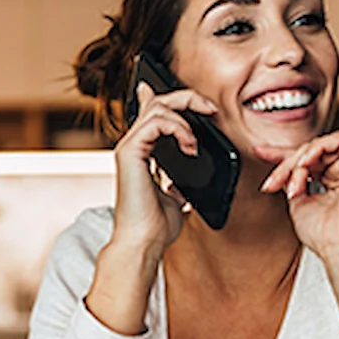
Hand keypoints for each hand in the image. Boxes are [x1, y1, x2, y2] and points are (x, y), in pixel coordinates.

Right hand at [111, 81, 216, 256]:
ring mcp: (129, 147)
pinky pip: (156, 122)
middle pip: (157, 102)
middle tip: (209, 109)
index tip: (198, 103)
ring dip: (185, 116)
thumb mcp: (175, 200)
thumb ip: (176, 185)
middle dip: (187, 99)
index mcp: (141, 154)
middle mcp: (132, 146)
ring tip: (196, 141)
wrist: (143, 243)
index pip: (149, 113)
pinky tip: (189, 146)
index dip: (165, 96)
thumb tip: (184, 184)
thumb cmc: (155, 227)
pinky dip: (178, 129)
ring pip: (157, 107)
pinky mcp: (130, 152)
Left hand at [256, 132, 338, 262]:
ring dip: (299, 161)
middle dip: (286, 164)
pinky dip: (315, 149)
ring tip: (294, 184)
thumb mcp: (299, 203)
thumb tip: (282, 169)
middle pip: (311, 152)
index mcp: (336, 181)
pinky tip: (304, 164)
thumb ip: (293, 182)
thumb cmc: (325, 236)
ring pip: (319, 145)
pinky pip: (337, 140)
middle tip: (273, 182)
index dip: (283, 155)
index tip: (259, 152)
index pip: (309, 160)